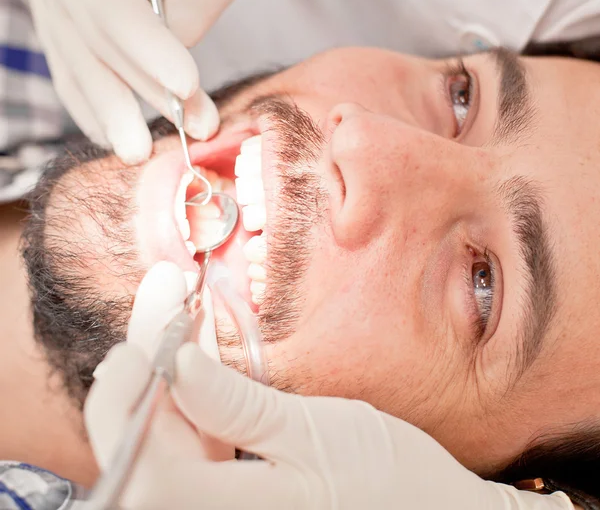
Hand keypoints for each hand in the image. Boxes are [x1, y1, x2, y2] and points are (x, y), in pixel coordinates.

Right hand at [25, 0, 240, 162]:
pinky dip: (93, 107)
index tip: (187, 86)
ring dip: (117, 111)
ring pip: (77, 60)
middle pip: (92, 35)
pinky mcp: (58, 17)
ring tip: (150, 150)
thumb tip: (180, 49)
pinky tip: (115, 136)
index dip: (145, 46)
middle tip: (185, 133)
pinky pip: (70, 68)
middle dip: (140, 91)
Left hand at [85, 276, 574, 509]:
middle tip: (162, 291)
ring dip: (162, 366)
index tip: (136, 339)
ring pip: (163, 433)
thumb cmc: (384, 478)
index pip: (148, 474)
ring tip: (177, 304)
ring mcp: (217, 504)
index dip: (127, 407)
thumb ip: (240, 408)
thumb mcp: (316, 434)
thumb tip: (178, 363)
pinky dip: (186, 386)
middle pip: (144, 443)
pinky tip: (194, 342)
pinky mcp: (227, 488)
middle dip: (143, 362)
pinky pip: (188, 436)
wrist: (422, 509)